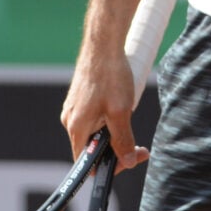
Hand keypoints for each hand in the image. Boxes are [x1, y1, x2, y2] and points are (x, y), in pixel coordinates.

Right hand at [61, 43, 148, 171]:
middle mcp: (70, 121)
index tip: (131, 157)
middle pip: (92, 148)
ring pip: (95, 131)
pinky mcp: (80, 98)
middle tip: (139, 143)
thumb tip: (128, 162)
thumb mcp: (121, 111)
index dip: (109, 166)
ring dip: (114, 130)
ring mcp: (74, 108)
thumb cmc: (110, 76)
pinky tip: (121, 102)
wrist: (103, 44)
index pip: (86, 163)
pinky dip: (109, 117)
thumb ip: (123, 140)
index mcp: (76, 128)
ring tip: (128, 112)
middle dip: (116, 147)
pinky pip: (94, 117)